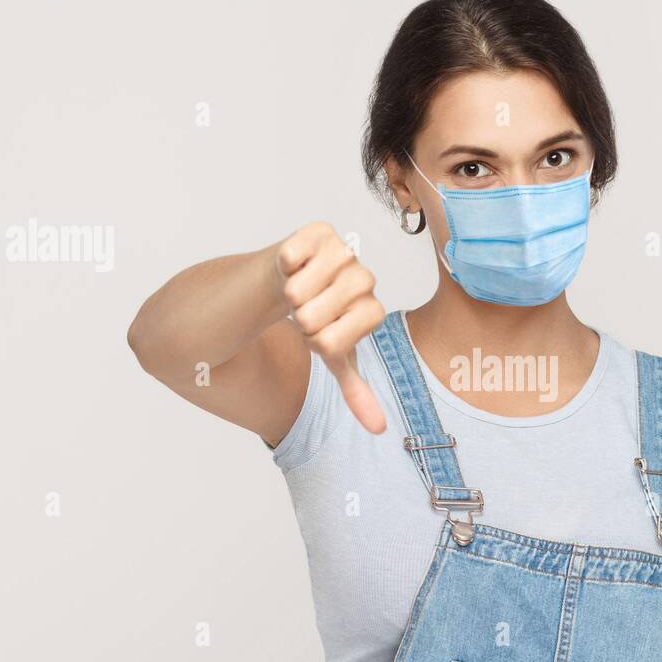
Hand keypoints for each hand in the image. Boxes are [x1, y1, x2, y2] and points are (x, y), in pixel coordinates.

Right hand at [275, 222, 386, 433]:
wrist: (291, 280)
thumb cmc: (317, 317)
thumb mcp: (335, 356)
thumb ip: (356, 389)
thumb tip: (379, 429)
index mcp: (372, 310)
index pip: (332, 343)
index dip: (314, 343)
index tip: (319, 332)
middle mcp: (364, 278)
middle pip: (312, 318)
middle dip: (298, 321)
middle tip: (305, 310)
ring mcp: (343, 251)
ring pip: (297, 292)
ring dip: (287, 296)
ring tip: (298, 289)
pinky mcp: (318, 231)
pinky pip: (290, 256)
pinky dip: (282, 267)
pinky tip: (292, 265)